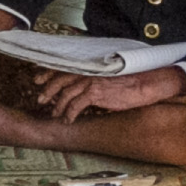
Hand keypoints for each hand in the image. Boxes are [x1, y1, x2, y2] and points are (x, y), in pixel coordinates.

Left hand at [33, 66, 180, 121]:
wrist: (147, 82)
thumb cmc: (132, 79)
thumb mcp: (110, 75)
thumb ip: (96, 77)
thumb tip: (85, 87)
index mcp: (91, 65)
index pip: (64, 67)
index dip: (49, 72)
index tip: (38, 78)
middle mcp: (89, 71)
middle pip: (60, 79)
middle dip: (48, 90)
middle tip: (40, 99)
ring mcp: (91, 81)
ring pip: (66, 94)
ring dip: (58, 105)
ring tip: (54, 114)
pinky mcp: (96, 93)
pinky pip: (76, 105)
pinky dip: (69, 113)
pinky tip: (68, 120)